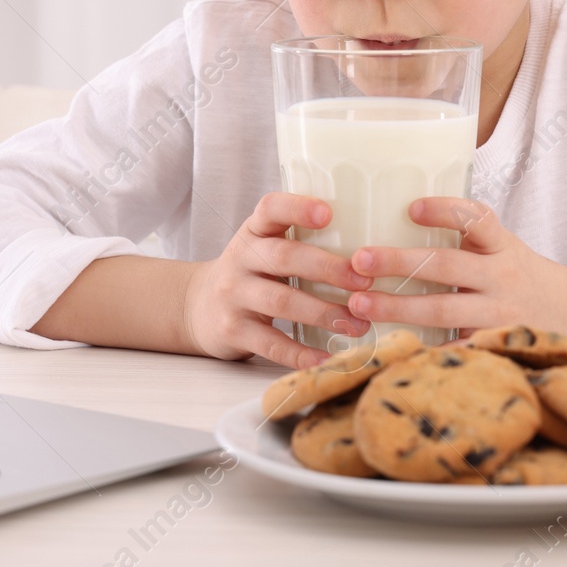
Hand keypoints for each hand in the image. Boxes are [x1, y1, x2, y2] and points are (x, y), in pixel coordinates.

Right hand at [181, 191, 373, 368]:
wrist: (196, 306)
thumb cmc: (249, 274)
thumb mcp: (263, 248)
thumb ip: (300, 242)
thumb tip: (369, 252)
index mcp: (253, 231)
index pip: (270, 209)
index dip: (297, 208)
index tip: (328, 214)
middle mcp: (240, 258)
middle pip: (284, 258)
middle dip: (328, 269)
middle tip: (365, 282)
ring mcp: (233, 295)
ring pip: (281, 302)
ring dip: (323, 313)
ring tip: (357, 325)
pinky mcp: (231, 330)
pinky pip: (270, 343)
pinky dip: (300, 353)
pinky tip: (327, 358)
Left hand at [342, 197, 566, 336]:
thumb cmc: (522, 276)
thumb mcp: (503, 247)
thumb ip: (464, 237)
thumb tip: (394, 214)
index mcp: (501, 246)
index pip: (475, 219)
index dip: (443, 211)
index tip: (409, 208)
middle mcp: (501, 278)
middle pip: (446, 266)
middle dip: (399, 262)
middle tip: (359, 260)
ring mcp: (498, 315)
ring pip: (443, 311)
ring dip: (397, 307)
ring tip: (359, 303)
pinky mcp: (492, 347)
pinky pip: (454, 349)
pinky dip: (422, 350)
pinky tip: (387, 349)